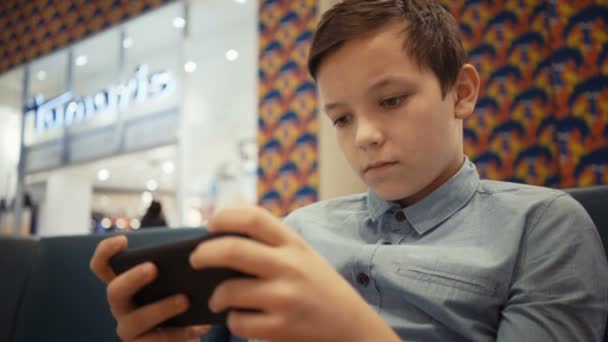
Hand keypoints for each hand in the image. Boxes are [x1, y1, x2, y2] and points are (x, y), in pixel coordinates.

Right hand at [90, 235, 209, 341]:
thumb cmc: (184, 303)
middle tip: (153, 268)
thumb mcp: (181, 283)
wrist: (188, 338)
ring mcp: (129, 330)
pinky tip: (199, 326)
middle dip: (132, 278)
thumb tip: (197, 251)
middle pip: (114, 291)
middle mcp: (122, 307)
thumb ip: (180, 269)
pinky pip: (156, 341)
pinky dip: (180, 333)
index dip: (105, 252)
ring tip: (185, 300)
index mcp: (127, 284)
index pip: (102, 267)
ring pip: (136, 320)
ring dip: (160, 308)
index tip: (123, 240)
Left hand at [189, 206, 399, 341]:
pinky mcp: (281, 328)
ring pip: (229, 291)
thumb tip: (222, 239)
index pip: (254, 218)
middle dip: (203, 254)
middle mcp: (290, 266)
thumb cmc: (322, 289)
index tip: (210, 224)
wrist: (354, 328)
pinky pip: (238, 322)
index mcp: (295, 244)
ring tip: (218, 299)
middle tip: (195, 259)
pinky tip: (241, 319)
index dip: (225, 217)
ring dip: (216, 296)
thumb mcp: (305, 257)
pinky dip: (233, 321)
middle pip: (232, 250)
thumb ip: (274, 245)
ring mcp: (285, 298)